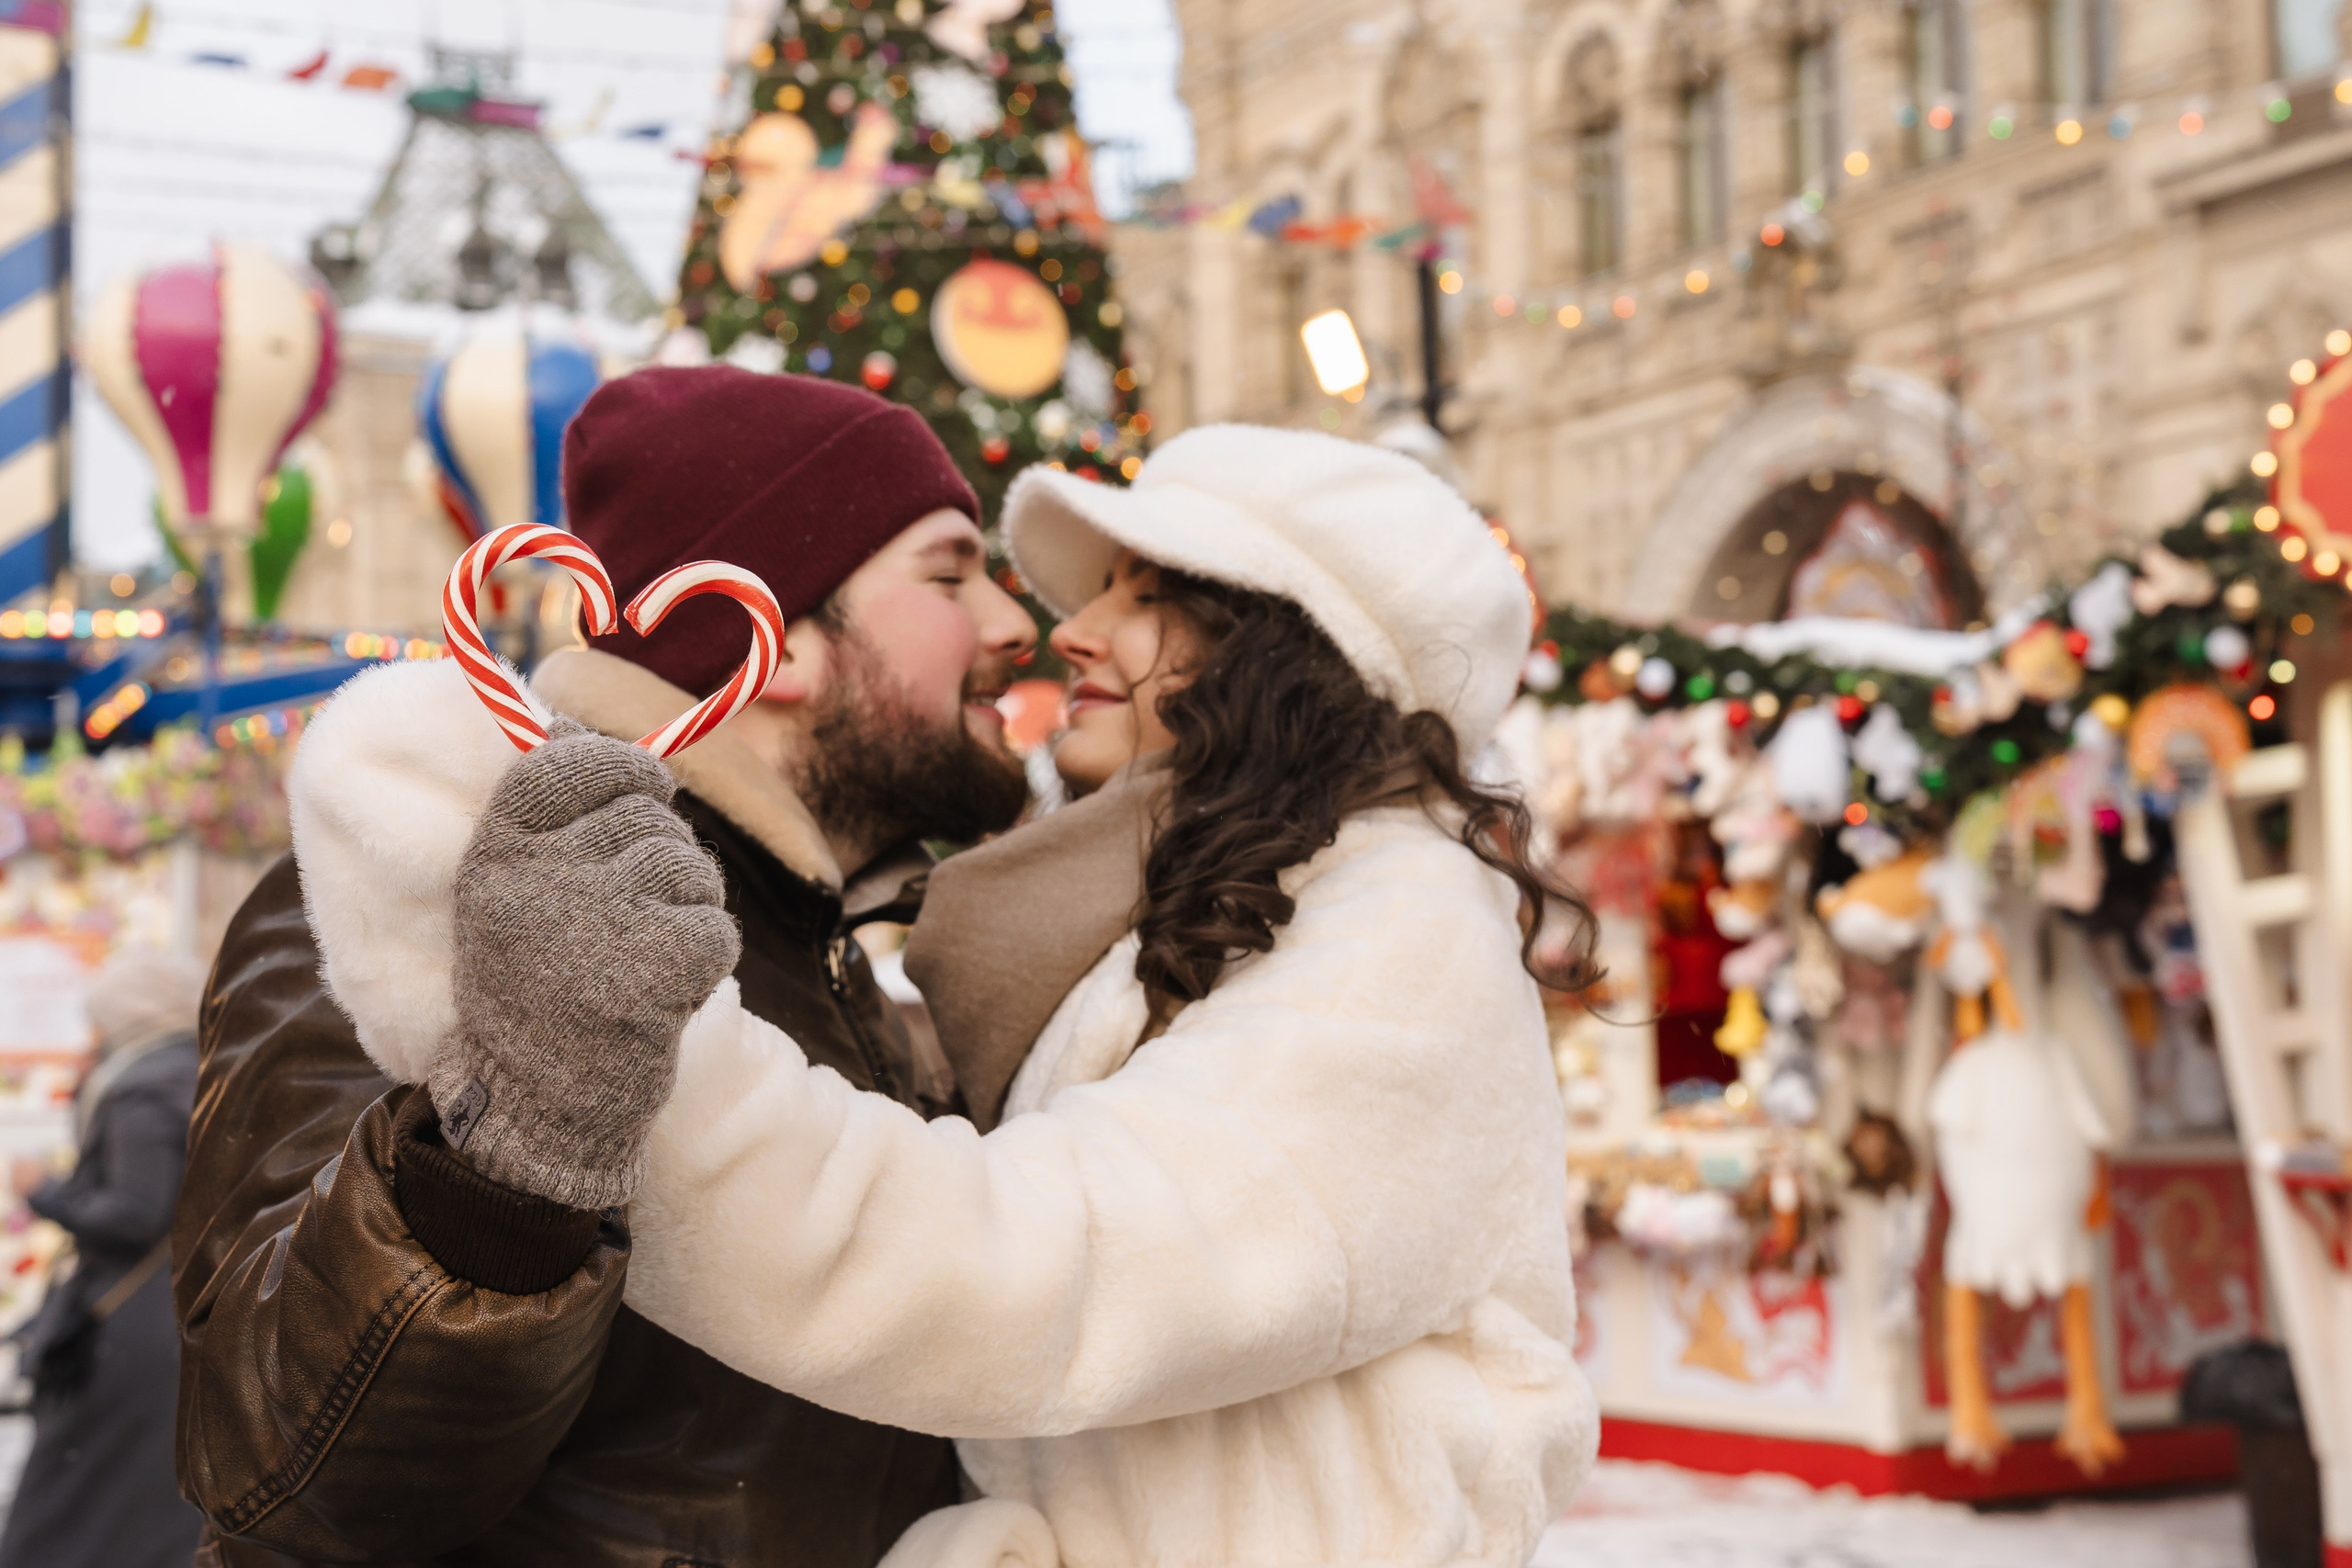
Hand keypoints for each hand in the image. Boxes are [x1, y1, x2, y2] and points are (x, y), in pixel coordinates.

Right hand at [429, 721, 740, 1208]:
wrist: (537, 1109)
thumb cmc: (535, 996)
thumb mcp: (511, 900)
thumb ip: (546, 823)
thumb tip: (574, 726)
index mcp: (497, 853)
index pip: (564, 761)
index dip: (620, 764)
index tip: (648, 785)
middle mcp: (543, 876)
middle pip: (647, 817)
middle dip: (663, 856)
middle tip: (633, 918)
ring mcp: (601, 917)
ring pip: (690, 867)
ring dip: (689, 909)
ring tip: (645, 959)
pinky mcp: (659, 962)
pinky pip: (718, 928)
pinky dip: (707, 959)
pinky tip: (666, 993)